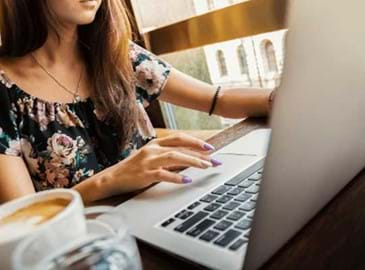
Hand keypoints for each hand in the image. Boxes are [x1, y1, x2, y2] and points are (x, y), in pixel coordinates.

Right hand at [107, 133, 222, 193]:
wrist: (112, 178)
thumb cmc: (133, 168)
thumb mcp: (150, 157)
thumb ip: (166, 156)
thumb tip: (188, 159)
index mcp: (155, 144)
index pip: (179, 138)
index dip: (195, 141)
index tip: (210, 147)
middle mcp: (152, 149)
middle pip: (180, 147)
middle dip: (200, 152)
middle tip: (215, 159)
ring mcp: (148, 161)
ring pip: (174, 157)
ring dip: (192, 161)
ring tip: (206, 167)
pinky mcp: (144, 174)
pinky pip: (163, 174)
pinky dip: (177, 177)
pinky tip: (187, 180)